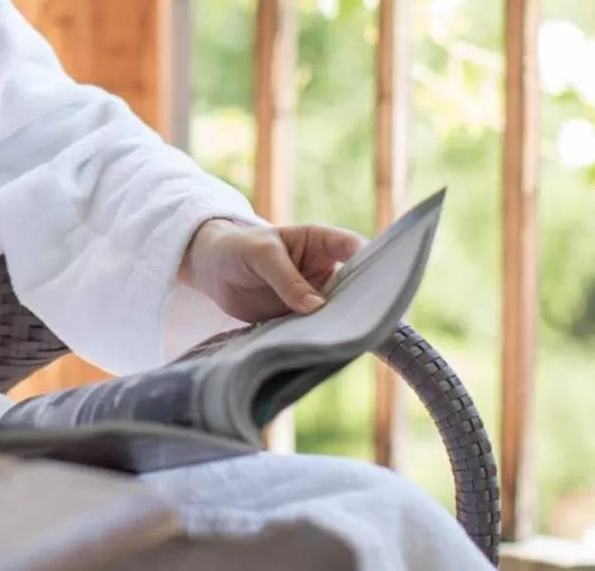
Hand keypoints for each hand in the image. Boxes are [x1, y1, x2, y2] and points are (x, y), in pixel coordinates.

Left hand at [178, 218, 364, 322]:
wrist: (213, 271)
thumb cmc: (239, 249)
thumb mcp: (261, 255)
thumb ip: (287, 279)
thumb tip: (317, 308)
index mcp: (321, 242)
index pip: (353, 248)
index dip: (371, 261)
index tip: (382, 281)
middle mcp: (325, 270)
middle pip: (354, 285)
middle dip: (363, 301)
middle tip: (374, 321)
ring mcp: (315, 296)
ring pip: (338, 311)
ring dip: (342, 324)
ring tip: (351, 340)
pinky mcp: (301, 319)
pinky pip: (316, 329)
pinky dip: (321, 339)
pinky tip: (327, 351)